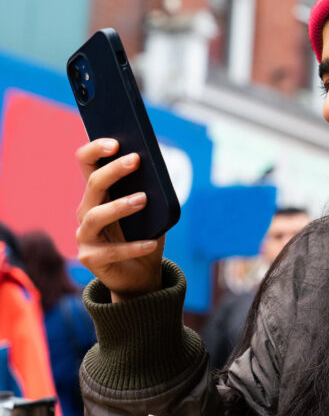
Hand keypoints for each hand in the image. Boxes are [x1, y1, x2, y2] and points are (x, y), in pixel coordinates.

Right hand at [76, 138, 164, 301]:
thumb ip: (150, 190)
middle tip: (136, 160)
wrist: (141, 273)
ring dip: (120, 205)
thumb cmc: (145, 233)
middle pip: (93, 185)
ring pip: (96, 216)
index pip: (86, 163)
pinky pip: (111, 251)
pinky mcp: (90, 258)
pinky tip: (152, 243)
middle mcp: (86, 210)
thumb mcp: (151, 209)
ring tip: (143, 199)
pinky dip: (133, 246)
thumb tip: (157, 170)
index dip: (96, 149)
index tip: (116, 142)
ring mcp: (85, 235)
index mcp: (98, 193)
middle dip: (114, 170)